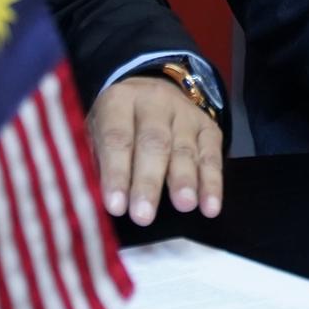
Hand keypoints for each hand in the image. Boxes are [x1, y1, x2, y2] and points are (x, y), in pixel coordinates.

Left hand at [89, 76, 223, 224]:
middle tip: (144, 215)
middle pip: (154, 142)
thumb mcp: (95, 135)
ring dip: (184, 180)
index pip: (117, 138)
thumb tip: (103, 203)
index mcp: (118, 101)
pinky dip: (212, 183)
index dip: (116, 173)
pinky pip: (212, 156)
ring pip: (184, 149)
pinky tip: (210, 207)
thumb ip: (98, 164)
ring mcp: (185, 113)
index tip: (115, 206)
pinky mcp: (209, 127)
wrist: (149, 94)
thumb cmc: (116, 126)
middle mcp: (154, 102)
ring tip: (183, 206)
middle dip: (149, 181)